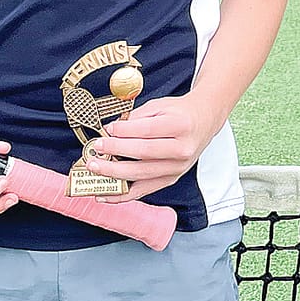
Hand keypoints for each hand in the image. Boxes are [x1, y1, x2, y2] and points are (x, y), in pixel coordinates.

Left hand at [83, 94, 221, 201]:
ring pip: (142, 174)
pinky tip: (105, 194)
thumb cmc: (180, 113)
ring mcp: (178, 168)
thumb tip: (112, 132)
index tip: (107, 130)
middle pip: (144, 153)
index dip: (124, 131)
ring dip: (114, 174)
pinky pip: (144, 190)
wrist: (204, 122)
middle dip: (115, 151)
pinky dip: (123, 194)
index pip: (147, 130)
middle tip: (97, 149)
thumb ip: (137, 118)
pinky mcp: (171, 179)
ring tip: (95, 169)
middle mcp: (182, 149)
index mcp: (181, 125)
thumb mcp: (160, 106)